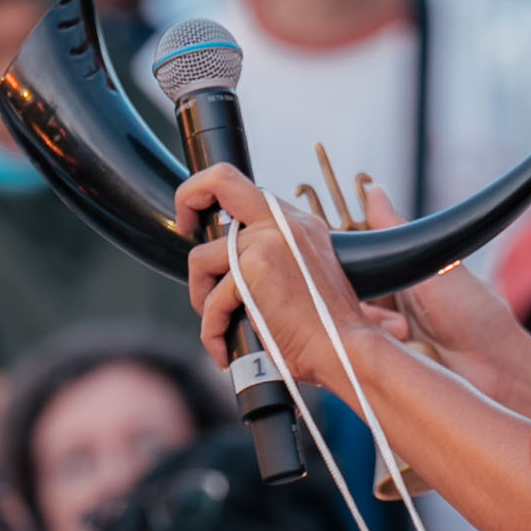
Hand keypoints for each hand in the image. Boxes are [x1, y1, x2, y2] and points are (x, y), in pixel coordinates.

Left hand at [180, 170, 363, 397]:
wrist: (346, 350)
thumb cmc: (324, 327)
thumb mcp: (303, 276)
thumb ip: (270, 257)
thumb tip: (226, 267)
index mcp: (297, 222)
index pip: (244, 186)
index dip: (210, 192)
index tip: (198, 222)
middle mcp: (284, 222)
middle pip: (220, 180)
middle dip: (187, 197)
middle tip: (184, 228)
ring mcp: (269, 241)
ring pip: (202, 259)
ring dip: (203, 298)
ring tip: (221, 325)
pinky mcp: (255, 268)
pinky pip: (211, 301)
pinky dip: (213, 331)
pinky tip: (225, 351)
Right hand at [353, 179, 530, 414]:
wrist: (492, 367)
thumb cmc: (472, 312)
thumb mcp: (432, 265)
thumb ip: (395, 231)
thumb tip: (374, 190)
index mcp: (402, 267)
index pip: (358, 256)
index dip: (346, 261)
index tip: (339, 264)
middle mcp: (391, 294)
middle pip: (348, 288)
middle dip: (359, 296)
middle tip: (386, 304)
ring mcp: (387, 325)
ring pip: (350, 317)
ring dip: (373, 321)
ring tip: (403, 329)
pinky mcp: (386, 352)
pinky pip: (359, 343)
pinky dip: (375, 340)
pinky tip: (400, 341)